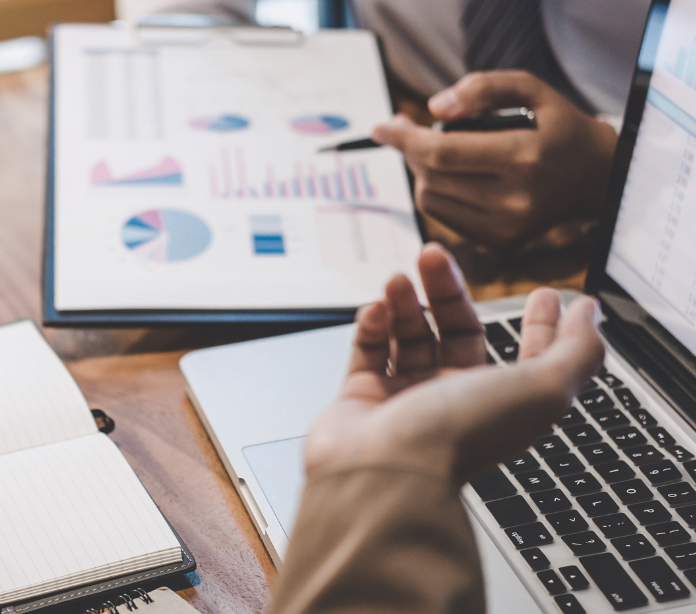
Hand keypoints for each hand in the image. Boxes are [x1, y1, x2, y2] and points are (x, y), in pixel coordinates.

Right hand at [305, 242, 603, 484]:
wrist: (382, 473)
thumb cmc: (458, 436)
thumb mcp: (542, 390)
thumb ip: (576, 351)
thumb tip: (589, 314)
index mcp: (499, 402)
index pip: (527, 357)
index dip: (541, 325)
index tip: (544, 294)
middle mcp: (453, 400)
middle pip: (456, 332)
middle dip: (446, 290)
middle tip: (432, 255)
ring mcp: (406, 399)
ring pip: (410, 336)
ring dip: (404, 302)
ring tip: (397, 280)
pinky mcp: (364, 398)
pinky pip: (369, 351)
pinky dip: (372, 326)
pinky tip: (375, 311)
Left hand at [372, 71, 617, 248]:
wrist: (596, 180)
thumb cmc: (560, 129)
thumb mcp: (534, 91)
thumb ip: (485, 88)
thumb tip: (434, 108)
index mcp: (524, 158)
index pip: (442, 152)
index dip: (404, 139)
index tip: (380, 127)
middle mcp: (513, 200)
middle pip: (431, 176)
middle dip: (410, 150)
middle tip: (409, 129)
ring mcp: (504, 229)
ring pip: (430, 199)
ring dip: (420, 172)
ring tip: (435, 151)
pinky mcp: (497, 243)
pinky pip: (442, 217)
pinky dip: (435, 192)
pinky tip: (450, 176)